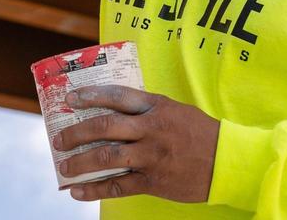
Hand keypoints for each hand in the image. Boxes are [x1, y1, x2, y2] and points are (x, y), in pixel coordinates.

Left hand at [54, 85, 219, 202]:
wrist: (227, 161)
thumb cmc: (198, 132)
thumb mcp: (174, 109)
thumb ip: (145, 108)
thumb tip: (110, 108)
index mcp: (156, 107)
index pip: (117, 95)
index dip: (91, 96)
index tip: (70, 99)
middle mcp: (151, 129)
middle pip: (105, 126)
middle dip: (77, 132)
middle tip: (59, 139)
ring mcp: (151, 156)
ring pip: (107, 157)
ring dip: (80, 162)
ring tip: (63, 166)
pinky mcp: (154, 181)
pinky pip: (118, 186)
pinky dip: (95, 189)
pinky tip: (77, 191)